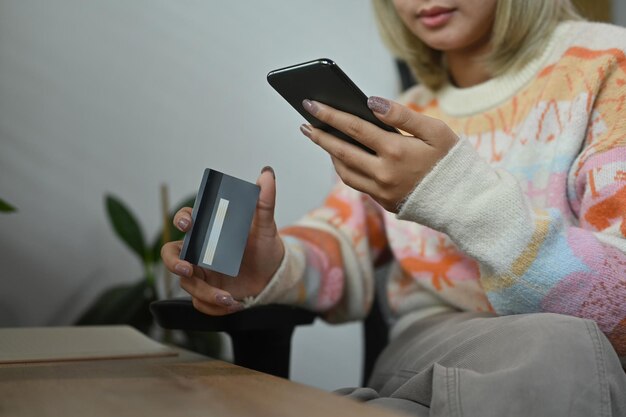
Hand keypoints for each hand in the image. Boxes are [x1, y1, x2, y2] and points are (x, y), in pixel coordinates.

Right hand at [161, 167, 283, 314]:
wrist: (274, 276)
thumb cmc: (264, 247)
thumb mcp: (266, 226)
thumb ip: (264, 201)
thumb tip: (266, 174)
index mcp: (209, 229)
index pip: (187, 219)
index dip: (182, 219)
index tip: (188, 223)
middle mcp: (199, 250)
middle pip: (171, 254)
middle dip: (174, 262)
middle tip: (188, 269)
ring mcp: (200, 273)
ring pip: (187, 284)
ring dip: (206, 293)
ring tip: (229, 298)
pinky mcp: (206, 293)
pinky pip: (200, 303)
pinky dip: (215, 307)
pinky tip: (234, 305)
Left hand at [299, 97, 457, 211]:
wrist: (464, 201)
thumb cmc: (451, 160)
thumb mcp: (435, 131)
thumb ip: (402, 116)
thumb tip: (371, 102)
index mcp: (396, 152)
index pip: (354, 128)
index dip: (330, 115)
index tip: (311, 104)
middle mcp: (384, 174)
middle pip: (341, 151)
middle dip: (320, 135)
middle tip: (304, 124)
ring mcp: (382, 191)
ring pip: (345, 171)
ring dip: (330, 154)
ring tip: (322, 138)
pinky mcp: (384, 202)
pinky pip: (356, 184)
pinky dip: (345, 169)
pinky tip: (342, 157)